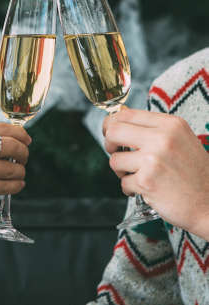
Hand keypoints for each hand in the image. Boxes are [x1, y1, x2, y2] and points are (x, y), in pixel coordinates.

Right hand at [0, 122, 30, 222]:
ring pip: (15, 168)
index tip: (27, 140)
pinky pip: (11, 186)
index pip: (5, 128)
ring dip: (20, 171)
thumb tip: (11, 138)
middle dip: (23, 153)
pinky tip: (16, 184)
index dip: (21, 134)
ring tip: (18, 173)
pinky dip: (17, 185)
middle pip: (14, 146)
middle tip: (23, 158)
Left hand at [103, 107, 208, 239]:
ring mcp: (153, 160)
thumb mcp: (181, 140)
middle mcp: (161, 138)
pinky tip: (145, 190)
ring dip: (121, 171)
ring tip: (138, 176)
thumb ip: (154, 130)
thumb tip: (120, 124)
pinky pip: (123, 183)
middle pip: (114, 131)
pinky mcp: (146, 181)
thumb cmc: (194, 174)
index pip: (127, 114)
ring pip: (115, 160)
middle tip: (116, 153)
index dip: (111, 123)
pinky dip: (131, 189)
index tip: (109, 132)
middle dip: (109, 143)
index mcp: (170, 124)